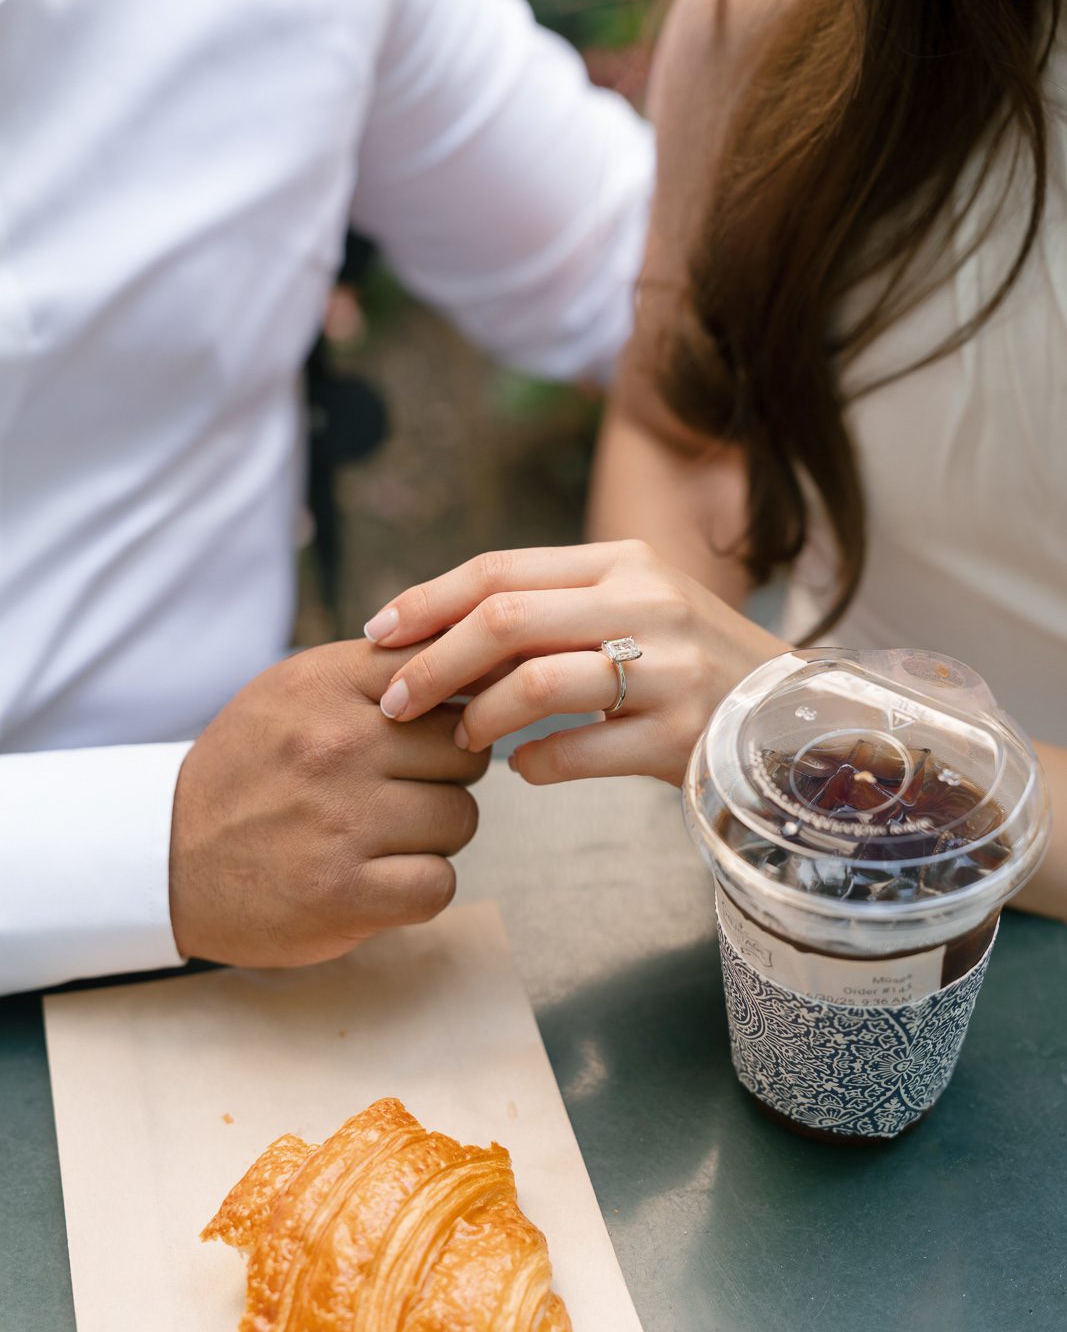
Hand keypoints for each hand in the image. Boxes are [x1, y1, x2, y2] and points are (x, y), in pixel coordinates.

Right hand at [169, 641, 489, 966]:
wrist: (166, 857)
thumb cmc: (251, 770)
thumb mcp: (297, 692)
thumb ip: (380, 671)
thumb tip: (482, 660)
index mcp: (324, 684)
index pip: (445, 672)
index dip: (455, 707)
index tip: (433, 732)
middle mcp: (335, 745)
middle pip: (465, 750)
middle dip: (445, 776)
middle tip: (397, 793)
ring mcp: (341, 821)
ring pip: (461, 818)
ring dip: (433, 835)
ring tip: (379, 836)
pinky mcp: (345, 893)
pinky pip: (439, 883)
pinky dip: (418, 888)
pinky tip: (378, 879)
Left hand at [363, 541, 784, 786]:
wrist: (792, 716)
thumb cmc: (690, 662)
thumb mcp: (633, 608)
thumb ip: (552, 608)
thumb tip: (441, 632)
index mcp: (623, 562)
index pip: (499, 570)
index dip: (427, 601)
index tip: (377, 633)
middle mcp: (647, 603)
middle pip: (505, 619)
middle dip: (433, 663)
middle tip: (395, 703)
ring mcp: (668, 670)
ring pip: (534, 684)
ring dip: (478, 718)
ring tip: (461, 739)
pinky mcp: (679, 737)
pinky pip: (575, 752)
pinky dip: (532, 764)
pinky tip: (522, 770)